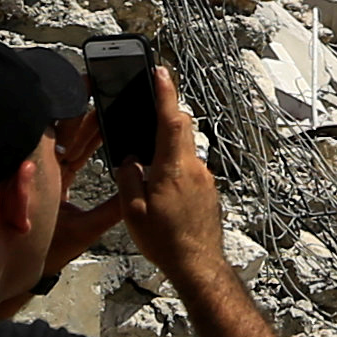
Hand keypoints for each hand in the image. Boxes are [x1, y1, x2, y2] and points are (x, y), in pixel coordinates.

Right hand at [106, 66, 229, 279]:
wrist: (198, 265)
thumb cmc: (165, 241)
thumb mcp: (133, 211)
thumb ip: (129, 178)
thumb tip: (129, 161)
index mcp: (173, 168)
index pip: (171, 120)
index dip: (165, 93)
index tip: (160, 72)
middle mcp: (194, 168)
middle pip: (181, 129)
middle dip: (165, 114)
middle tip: (151, 102)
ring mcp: (204, 179)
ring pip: (185, 150)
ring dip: (168, 145)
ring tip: (149, 157)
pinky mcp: (208, 191)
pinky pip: (189, 168)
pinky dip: (175, 166)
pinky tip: (162, 185)